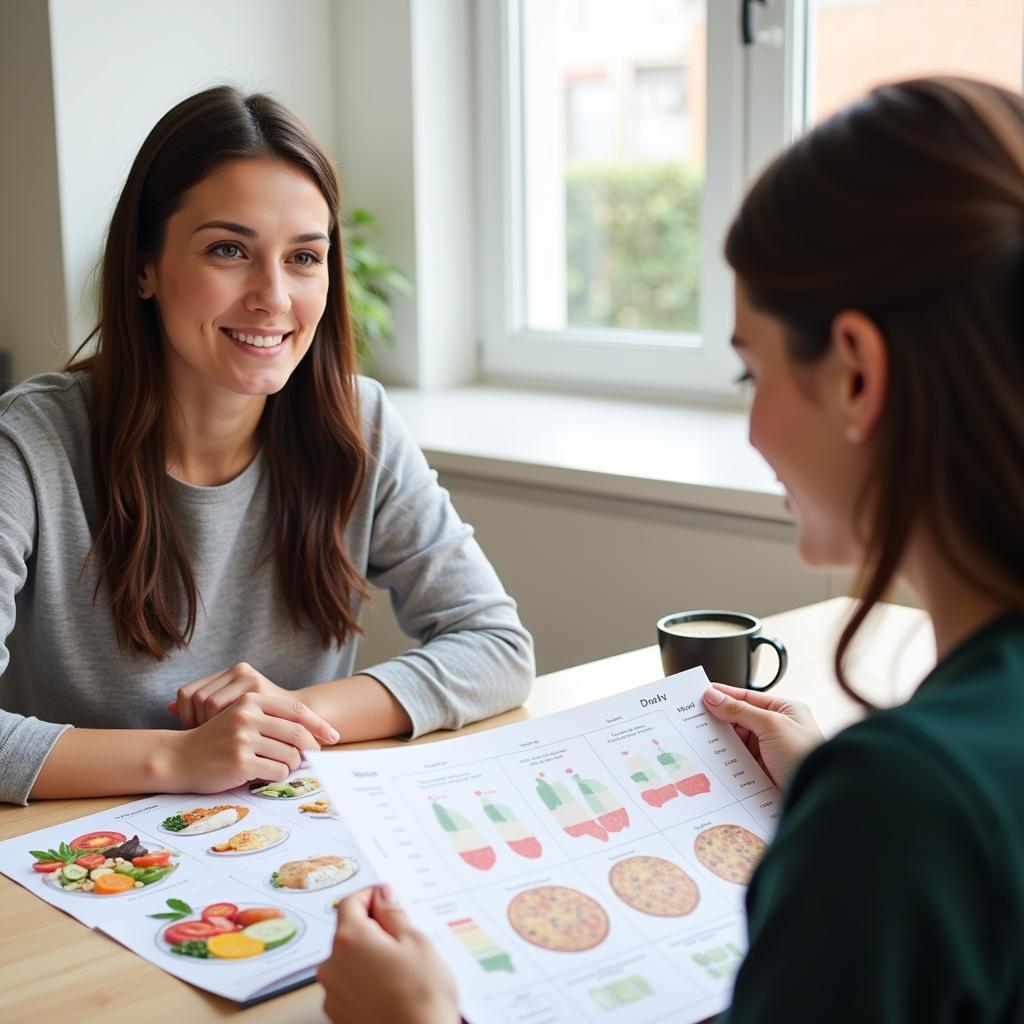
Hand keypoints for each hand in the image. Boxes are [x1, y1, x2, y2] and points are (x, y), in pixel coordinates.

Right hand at [167, 692, 338, 792]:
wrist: (179, 758)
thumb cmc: (217, 740)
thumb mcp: (242, 718)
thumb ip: (272, 721)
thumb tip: (313, 737)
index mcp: (251, 700)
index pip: (296, 710)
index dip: (319, 724)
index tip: (334, 736)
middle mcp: (248, 716)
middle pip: (298, 733)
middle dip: (311, 748)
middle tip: (313, 758)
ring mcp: (243, 739)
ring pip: (290, 756)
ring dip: (291, 766)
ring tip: (279, 766)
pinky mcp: (240, 762)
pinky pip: (276, 772)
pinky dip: (278, 776)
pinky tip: (264, 774)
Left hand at [169, 661, 293, 727]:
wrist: (303, 722)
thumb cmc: (260, 723)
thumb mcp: (229, 712)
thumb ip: (201, 709)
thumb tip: (168, 708)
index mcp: (229, 674)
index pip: (188, 693)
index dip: (185, 715)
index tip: (195, 731)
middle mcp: (238, 670)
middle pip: (197, 698)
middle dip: (195, 721)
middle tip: (204, 737)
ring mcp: (249, 678)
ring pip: (208, 703)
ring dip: (209, 724)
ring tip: (218, 737)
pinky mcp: (258, 690)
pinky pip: (224, 711)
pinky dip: (222, 727)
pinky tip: (231, 739)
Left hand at [318, 885, 457, 1023]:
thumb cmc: (421, 997)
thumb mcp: (416, 941)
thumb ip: (394, 913)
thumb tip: (383, 895)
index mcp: (349, 940)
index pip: (351, 901)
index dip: (372, 896)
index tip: (389, 899)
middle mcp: (332, 966)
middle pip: (348, 931)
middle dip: (374, 928)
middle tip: (404, 938)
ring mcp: (333, 993)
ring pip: (349, 959)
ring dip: (370, 956)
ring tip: (402, 969)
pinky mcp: (339, 1015)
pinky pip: (350, 984)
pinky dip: (367, 980)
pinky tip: (392, 988)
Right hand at [702, 683, 823, 789]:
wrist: (817, 797)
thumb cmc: (806, 756)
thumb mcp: (772, 725)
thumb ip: (740, 710)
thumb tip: (713, 696)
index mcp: (785, 711)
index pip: (747, 698)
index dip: (724, 696)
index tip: (700, 694)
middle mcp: (777, 730)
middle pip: (739, 720)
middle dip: (718, 720)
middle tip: (691, 719)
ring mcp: (769, 752)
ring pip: (736, 742)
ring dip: (720, 743)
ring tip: (696, 740)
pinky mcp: (762, 773)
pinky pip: (737, 762)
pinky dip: (725, 761)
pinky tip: (710, 759)